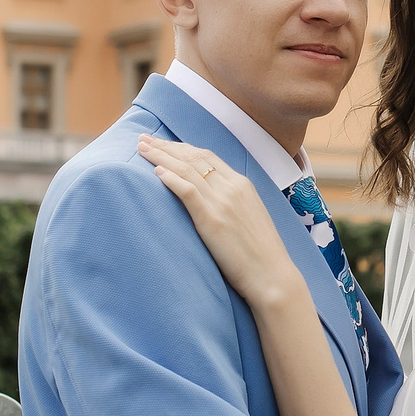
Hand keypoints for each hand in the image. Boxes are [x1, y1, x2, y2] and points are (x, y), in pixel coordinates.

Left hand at [137, 136, 299, 310]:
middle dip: (166, 147)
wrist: (272, 276)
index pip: (207, 157)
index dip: (183, 148)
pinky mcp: (212, 219)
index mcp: (243, 185)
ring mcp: (223, 202)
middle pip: (194, 158)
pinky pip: (188, 191)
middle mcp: (233, 187)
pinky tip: (156, 172)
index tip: (164, 144)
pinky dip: (171, 179)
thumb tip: (212, 201)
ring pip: (187, 170)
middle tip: (144, 139)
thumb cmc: (260, 255)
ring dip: (161, 157)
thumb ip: (232, 203)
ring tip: (141, 149)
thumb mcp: (250, 218)